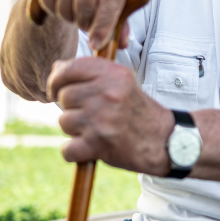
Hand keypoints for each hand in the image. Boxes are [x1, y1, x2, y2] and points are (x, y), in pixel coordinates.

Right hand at [33, 0, 130, 51]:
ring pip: (65, 8)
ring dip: (70, 17)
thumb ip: (121, 18)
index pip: (110, 2)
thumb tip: (121, 43)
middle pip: (85, 8)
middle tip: (87, 23)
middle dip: (85, 24)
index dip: (104, 26)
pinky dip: (55, 10)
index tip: (96, 45)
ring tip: (76, 8)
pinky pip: (49, 4)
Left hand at [48, 56, 174, 173]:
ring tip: (94, 129)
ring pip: (64, 122)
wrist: (163, 140)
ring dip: (74, 130)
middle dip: (72, 108)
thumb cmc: (137, 111)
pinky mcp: (98, 144)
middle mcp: (108, 94)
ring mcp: (102, 120)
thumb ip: (91, 73)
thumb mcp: (121, 82)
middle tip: (91, 114)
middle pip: (64, 97)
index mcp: (113, 75)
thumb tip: (57, 68)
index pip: (69, 69)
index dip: (56, 79)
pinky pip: (67, 149)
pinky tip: (90, 148)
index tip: (57, 89)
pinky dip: (75, 152)